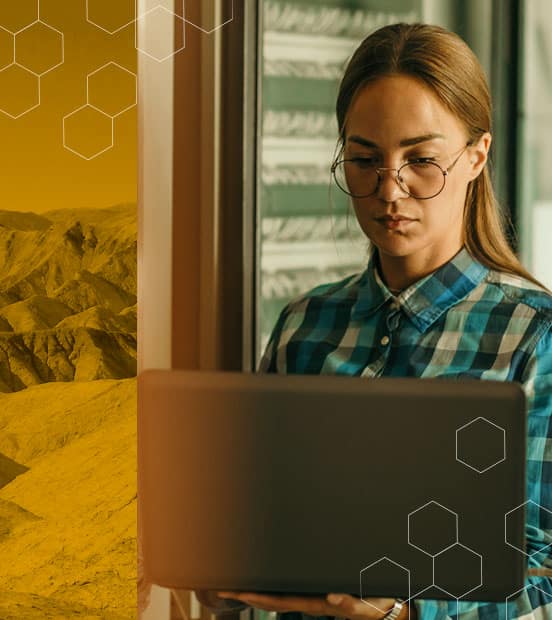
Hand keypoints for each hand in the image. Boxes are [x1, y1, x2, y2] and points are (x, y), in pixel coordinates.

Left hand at [217, 591, 410, 618]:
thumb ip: (352, 604)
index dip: (259, 598)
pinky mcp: (324, 592)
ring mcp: (317, 598)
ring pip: (282, 596)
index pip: (282, 601)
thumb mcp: (369, 605)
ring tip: (239, 584)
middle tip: (226, 587)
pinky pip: (296, 590)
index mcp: (320, 603)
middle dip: (249, 594)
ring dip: (260, 591)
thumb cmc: (381, 605)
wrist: (393, 609)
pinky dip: (277, 588)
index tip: (238, 592)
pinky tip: (268, 583)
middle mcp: (314, 601)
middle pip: (275, 599)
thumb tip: (332, 599)